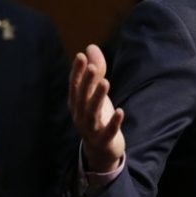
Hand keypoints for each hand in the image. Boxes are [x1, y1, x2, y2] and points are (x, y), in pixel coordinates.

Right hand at [69, 44, 124, 172]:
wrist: (100, 149)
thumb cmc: (97, 116)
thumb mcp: (95, 94)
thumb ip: (95, 71)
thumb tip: (90, 47)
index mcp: (76, 103)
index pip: (74, 85)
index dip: (77, 71)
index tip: (80, 56)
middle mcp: (80, 115)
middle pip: (82, 97)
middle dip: (87, 82)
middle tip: (94, 67)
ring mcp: (90, 129)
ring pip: (92, 113)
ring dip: (98, 98)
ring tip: (106, 82)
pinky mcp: (104, 140)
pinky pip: (108, 131)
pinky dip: (113, 122)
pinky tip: (121, 111)